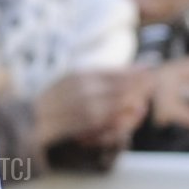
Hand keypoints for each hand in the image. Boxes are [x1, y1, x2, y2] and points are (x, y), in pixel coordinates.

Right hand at [33, 67, 153, 150]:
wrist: (35, 120)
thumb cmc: (51, 101)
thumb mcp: (68, 79)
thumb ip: (90, 76)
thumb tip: (115, 73)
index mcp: (82, 74)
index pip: (115, 70)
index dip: (134, 70)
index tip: (147, 68)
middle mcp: (87, 86)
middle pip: (122, 83)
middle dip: (140, 82)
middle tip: (153, 80)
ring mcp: (90, 102)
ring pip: (121, 98)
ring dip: (136, 95)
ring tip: (147, 93)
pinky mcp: (90, 119)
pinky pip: (114, 113)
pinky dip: (126, 110)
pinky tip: (133, 109)